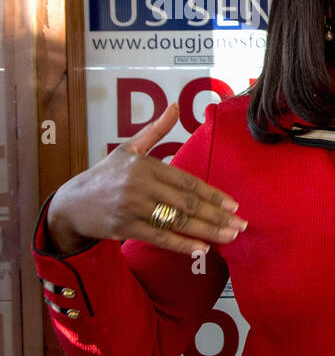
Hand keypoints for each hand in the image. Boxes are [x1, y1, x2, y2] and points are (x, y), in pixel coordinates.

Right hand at [44, 104, 245, 255]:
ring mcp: (133, 208)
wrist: (71, 204)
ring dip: (207, 231)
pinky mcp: (125, 228)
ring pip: (178, 222)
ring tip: (229, 237)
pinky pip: (160, 238)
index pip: (188, 182)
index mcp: (146, 166)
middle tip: (241, 225)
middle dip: (217, 216)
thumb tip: (174, 106)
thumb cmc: (106, 175)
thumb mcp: (129, 148)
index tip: (234, 205)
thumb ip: (155, 130)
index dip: (213, 195)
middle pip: (188, 204)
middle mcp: (141, 186)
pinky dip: (183, 245)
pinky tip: (202, 249)